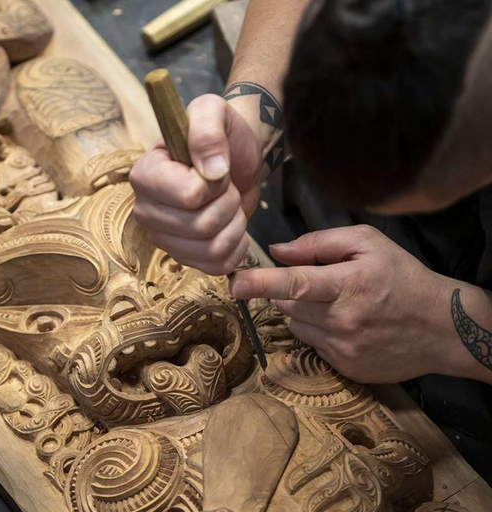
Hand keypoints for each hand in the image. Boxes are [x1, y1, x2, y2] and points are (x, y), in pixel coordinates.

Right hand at [129, 94, 263, 275]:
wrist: (238, 158)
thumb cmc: (223, 135)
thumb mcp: (214, 111)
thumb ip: (207, 129)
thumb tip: (212, 171)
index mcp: (145, 175)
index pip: (188, 196)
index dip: (214, 184)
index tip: (215, 167)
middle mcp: (145, 210)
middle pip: (202, 226)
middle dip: (228, 203)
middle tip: (226, 186)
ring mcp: (163, 237)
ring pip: (211, 248)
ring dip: (234, 224)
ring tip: (228, 203)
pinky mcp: (183, 257)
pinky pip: (216, 266)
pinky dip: (236, 247)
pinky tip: (231, 226)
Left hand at [230, 225, 456, 383]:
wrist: (442, 328)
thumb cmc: (403, 277)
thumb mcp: (369, 244)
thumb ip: (319, 243)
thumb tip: (278, 251)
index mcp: (349, 284)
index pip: (296, 283)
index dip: (262, 283)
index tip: (235, 283)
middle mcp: (343, 320)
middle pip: (287, 305)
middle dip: (288, 292)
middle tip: (316, 282)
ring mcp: (343, 348)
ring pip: (294, 325)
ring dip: (302, 312)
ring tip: (335, 302)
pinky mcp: (345, 367)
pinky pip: (311, 344)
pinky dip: (317, 331)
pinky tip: (345, 323)